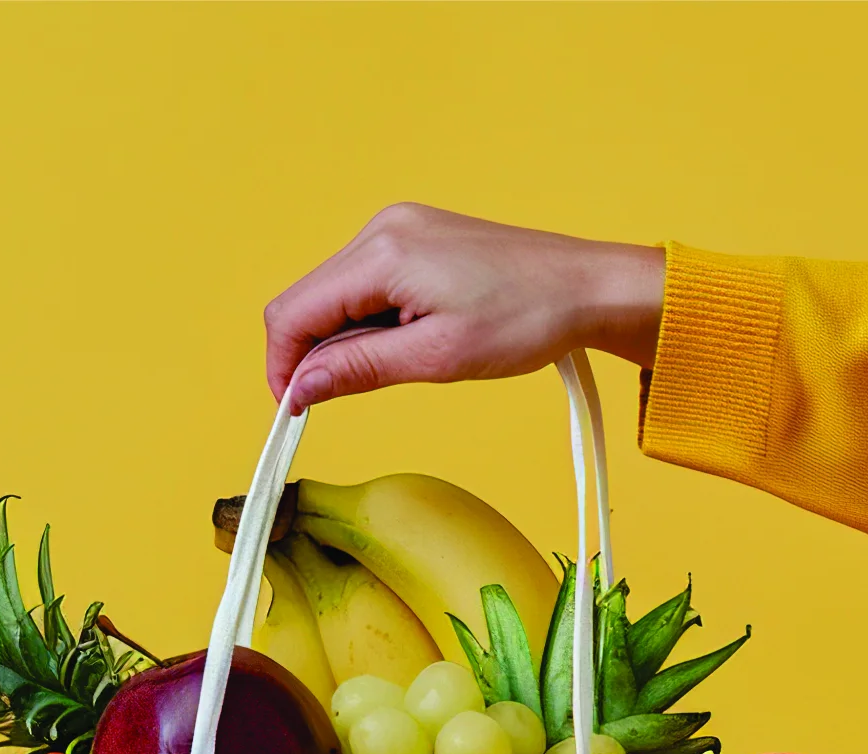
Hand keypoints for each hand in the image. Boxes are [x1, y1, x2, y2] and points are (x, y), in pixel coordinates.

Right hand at [263, 205, 665, 410]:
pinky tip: (408, 341)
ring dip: (342, 341)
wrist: (583, 288)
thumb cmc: (525, 321)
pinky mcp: (413, 238)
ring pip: (333, 295)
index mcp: (382, 253)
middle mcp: (381, 229)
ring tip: (397, 366)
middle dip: (310, 356)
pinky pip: (364, 284)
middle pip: (307, 300)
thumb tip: (301, 388)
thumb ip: (360, 369)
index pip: (294, 312)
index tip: (294, 411)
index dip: (283, 366)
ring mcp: (397, 229)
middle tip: (341, 401)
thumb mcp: (436, 358)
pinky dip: (368, 322)